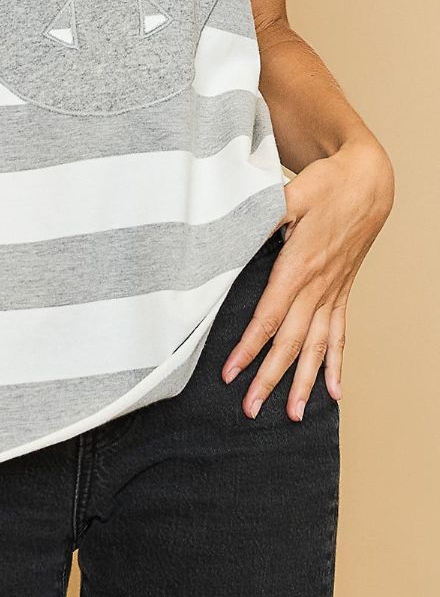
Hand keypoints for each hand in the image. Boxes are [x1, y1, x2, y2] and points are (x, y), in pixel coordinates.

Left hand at [221, 134, 394, 418]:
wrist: (367, 182)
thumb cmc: (327, 186)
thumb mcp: (289, 194)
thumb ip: (262, 216)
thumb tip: (234, 232)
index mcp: (299, 266)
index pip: (269, 317)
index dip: (249, 347)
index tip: (230, 373)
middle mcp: (318, 286)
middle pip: (291, 342)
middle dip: (270, 378)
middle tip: (250, 409)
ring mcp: (333, 292)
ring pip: (317, 347)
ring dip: (305, 382)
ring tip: (294, 414)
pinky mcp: (342, 291)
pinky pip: (339, 335)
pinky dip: (336, 364)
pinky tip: (335, 392)